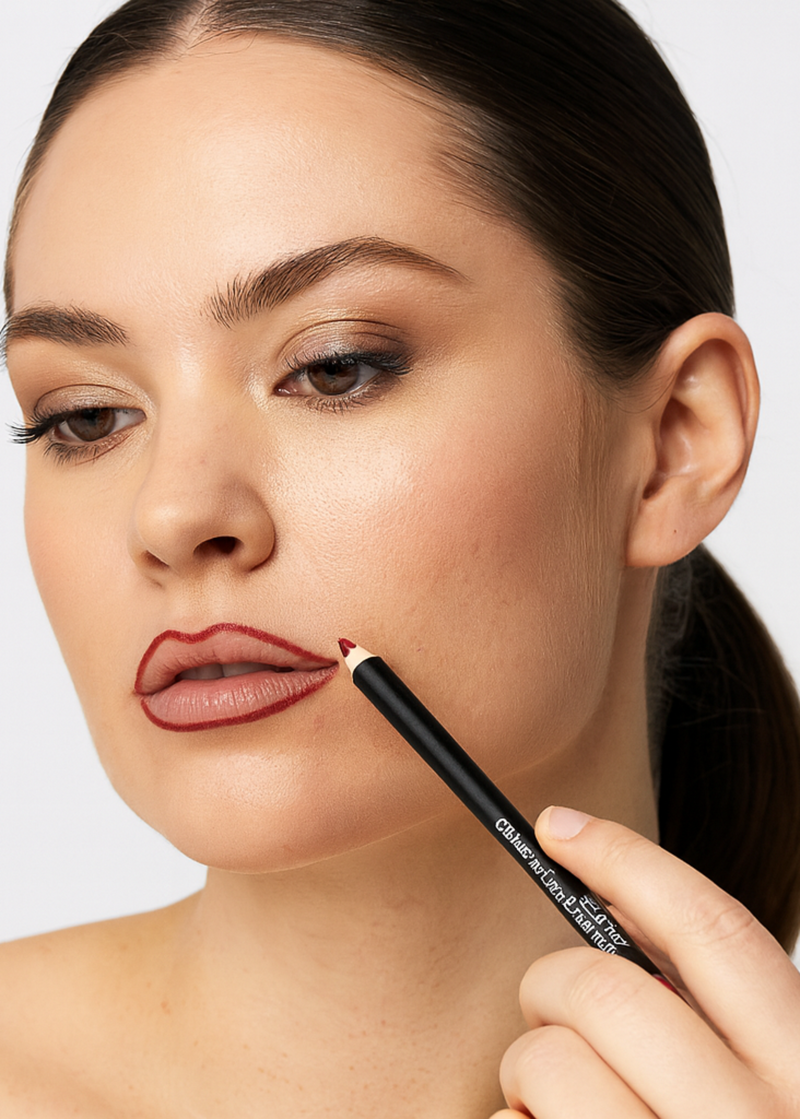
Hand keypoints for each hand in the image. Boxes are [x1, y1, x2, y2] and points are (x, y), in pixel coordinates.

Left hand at [490, 806, 799, 1117]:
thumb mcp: (757, 1073)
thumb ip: (705, 998)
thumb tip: (613, 896)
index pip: (713, 930)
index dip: (626, 860)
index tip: (557, 825)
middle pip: (603, 989)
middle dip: (550, 983)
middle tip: (548, 1009)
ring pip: (545, 1060)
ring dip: (525, 1068)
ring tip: (557, 1102)